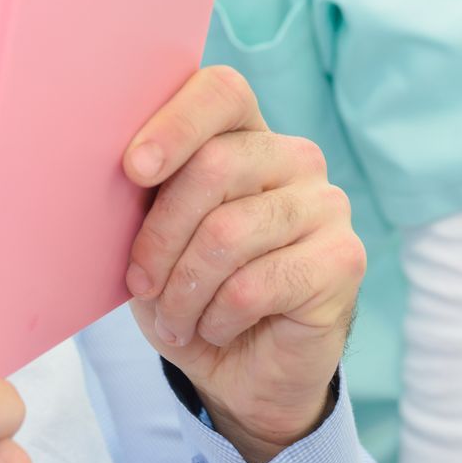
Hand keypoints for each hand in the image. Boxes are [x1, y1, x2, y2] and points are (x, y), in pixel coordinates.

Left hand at [121, 67, 364, 462]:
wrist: (243, 370)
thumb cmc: (190, 290)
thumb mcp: (153, 237)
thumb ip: (147, 194)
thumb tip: (118, 167)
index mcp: (245, 133)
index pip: (222, 92)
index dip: (175, 124)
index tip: (133, 170)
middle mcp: (294, 156)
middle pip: (215, 165)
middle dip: (160, 235)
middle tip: (140, 284)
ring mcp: (325, 204)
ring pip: (229, 232)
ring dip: (184, 290)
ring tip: (174, 319)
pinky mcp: (343, 258)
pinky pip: (256, 283)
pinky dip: (218, 318)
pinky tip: (215, 329)